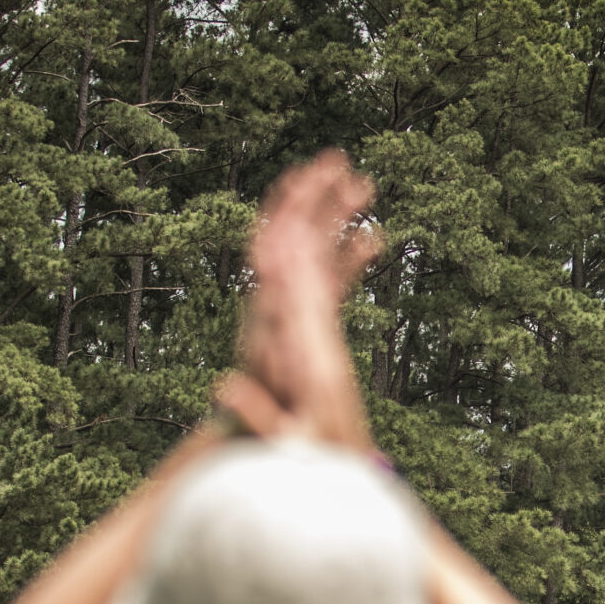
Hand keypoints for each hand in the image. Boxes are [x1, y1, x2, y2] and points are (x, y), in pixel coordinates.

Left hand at [237, 151, 379, 450]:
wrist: (254, 444)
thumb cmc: (263, 437)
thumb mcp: (261, 424)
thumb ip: (250, 402)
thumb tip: (227, 380)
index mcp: (268, 319)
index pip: (272, 256)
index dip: (287, 216)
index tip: (304, 179)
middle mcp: (278, 302)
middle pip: (294, 237)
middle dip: (314, 196)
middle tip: (339, 159)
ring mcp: (294, 307)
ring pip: (315, 249)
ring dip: (334, 215)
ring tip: (364, 182)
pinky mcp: (310, 320)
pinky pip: (332, 279)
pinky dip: (350, 255)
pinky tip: (376, 237)